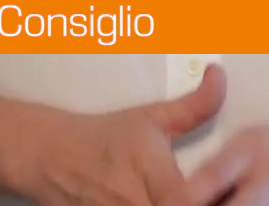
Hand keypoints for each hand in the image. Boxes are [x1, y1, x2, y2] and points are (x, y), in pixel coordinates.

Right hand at [14, 64, 228, 205]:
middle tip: (208, 199)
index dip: (203, 200)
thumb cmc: (105, 137)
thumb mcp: (152, 117)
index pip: (183, 201)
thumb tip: (219, 76)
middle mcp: (131, 202)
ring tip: (187, 202)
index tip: (215, 193)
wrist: (49, 156)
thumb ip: (195, 105)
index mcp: (148, 171)